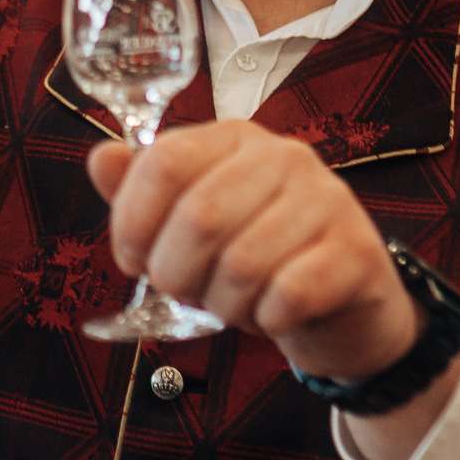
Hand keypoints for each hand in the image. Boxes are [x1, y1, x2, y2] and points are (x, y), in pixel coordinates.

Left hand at [88, 120, 420, 383]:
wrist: (346, 303)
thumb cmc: (259, 258)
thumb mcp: (192, 223)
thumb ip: (145, 192)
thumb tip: (102, 158)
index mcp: (235, 140)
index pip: (164, 162)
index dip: (132, 222)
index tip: (132, 260)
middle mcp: (285, 157)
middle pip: (200, 216)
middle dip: (176, 273)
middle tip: (185, 292)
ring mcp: (328, 201)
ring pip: (244, 264)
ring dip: (224, 303)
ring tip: (234, 304)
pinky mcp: (357, 252)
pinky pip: (290, 294)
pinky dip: (267, 319)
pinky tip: (273, 315)